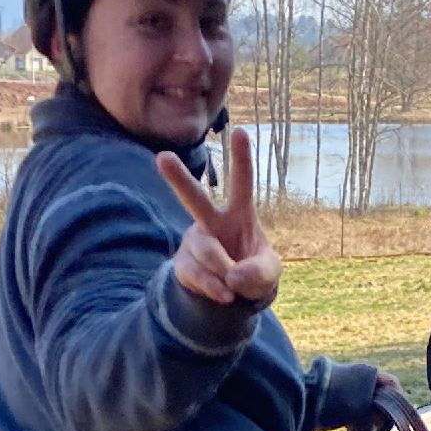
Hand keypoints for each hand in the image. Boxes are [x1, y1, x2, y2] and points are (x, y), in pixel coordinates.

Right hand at [157, 126, 281, 308]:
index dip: (242, 158)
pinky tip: (224, 295)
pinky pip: (198, 274)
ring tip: (234, 287)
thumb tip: (232, 277)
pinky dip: (215, 288)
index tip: (239, 131)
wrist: (232, 299)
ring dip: (226, 271)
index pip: (242, 183)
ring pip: (207, 250)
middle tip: (161, 157)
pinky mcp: (183, 264)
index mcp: (239, 213)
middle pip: (194, 198)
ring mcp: (194, 241)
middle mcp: (211, 221)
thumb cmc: (253, 273)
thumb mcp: (269, 274)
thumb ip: (260, 274)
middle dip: (178, 178)